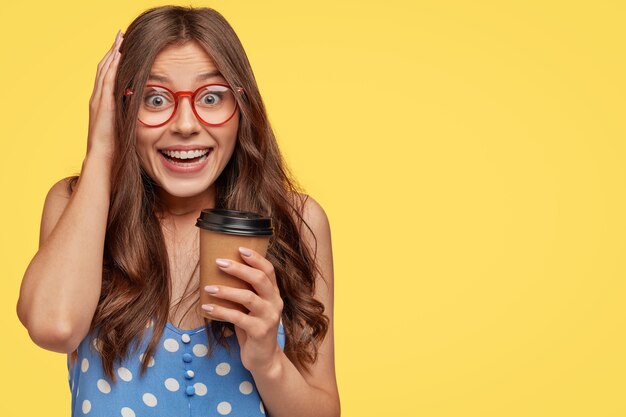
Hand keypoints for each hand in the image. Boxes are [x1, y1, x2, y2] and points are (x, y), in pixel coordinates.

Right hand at [86, 30, 122, 160]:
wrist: (104, 157)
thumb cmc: (115, 145)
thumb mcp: (123, 124)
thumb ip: (128, 112)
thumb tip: (143, 106)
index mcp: (103, 102)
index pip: (108, 75)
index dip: (114, 60)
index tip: (122, 47)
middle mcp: (98, 98)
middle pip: (105, 68)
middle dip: (112, 51)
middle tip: (120, 36)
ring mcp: (98, 100)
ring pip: (105, 71)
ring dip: (112, 54)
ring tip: (119, 40)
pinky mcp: (102, 105)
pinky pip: (107, 82)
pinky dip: (112, 68)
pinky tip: (118, 57)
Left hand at [202, 247, 283, 373]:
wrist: (263, 359)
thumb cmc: (253, 328)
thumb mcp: (252, 308)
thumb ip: (245, 292)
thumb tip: (219, 273)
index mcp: (274, 294)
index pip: (269, 270)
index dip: (256, 258)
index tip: (239, 248)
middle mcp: (275, 303)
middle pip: (259, 279)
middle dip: (239, 269)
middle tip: (219, 262)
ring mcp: (269, 317)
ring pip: (248, 297)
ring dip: (226, 290)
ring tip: (208, 287)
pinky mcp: (260, 332)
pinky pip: (238, 317)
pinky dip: (220, 311)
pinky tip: (206, 307)